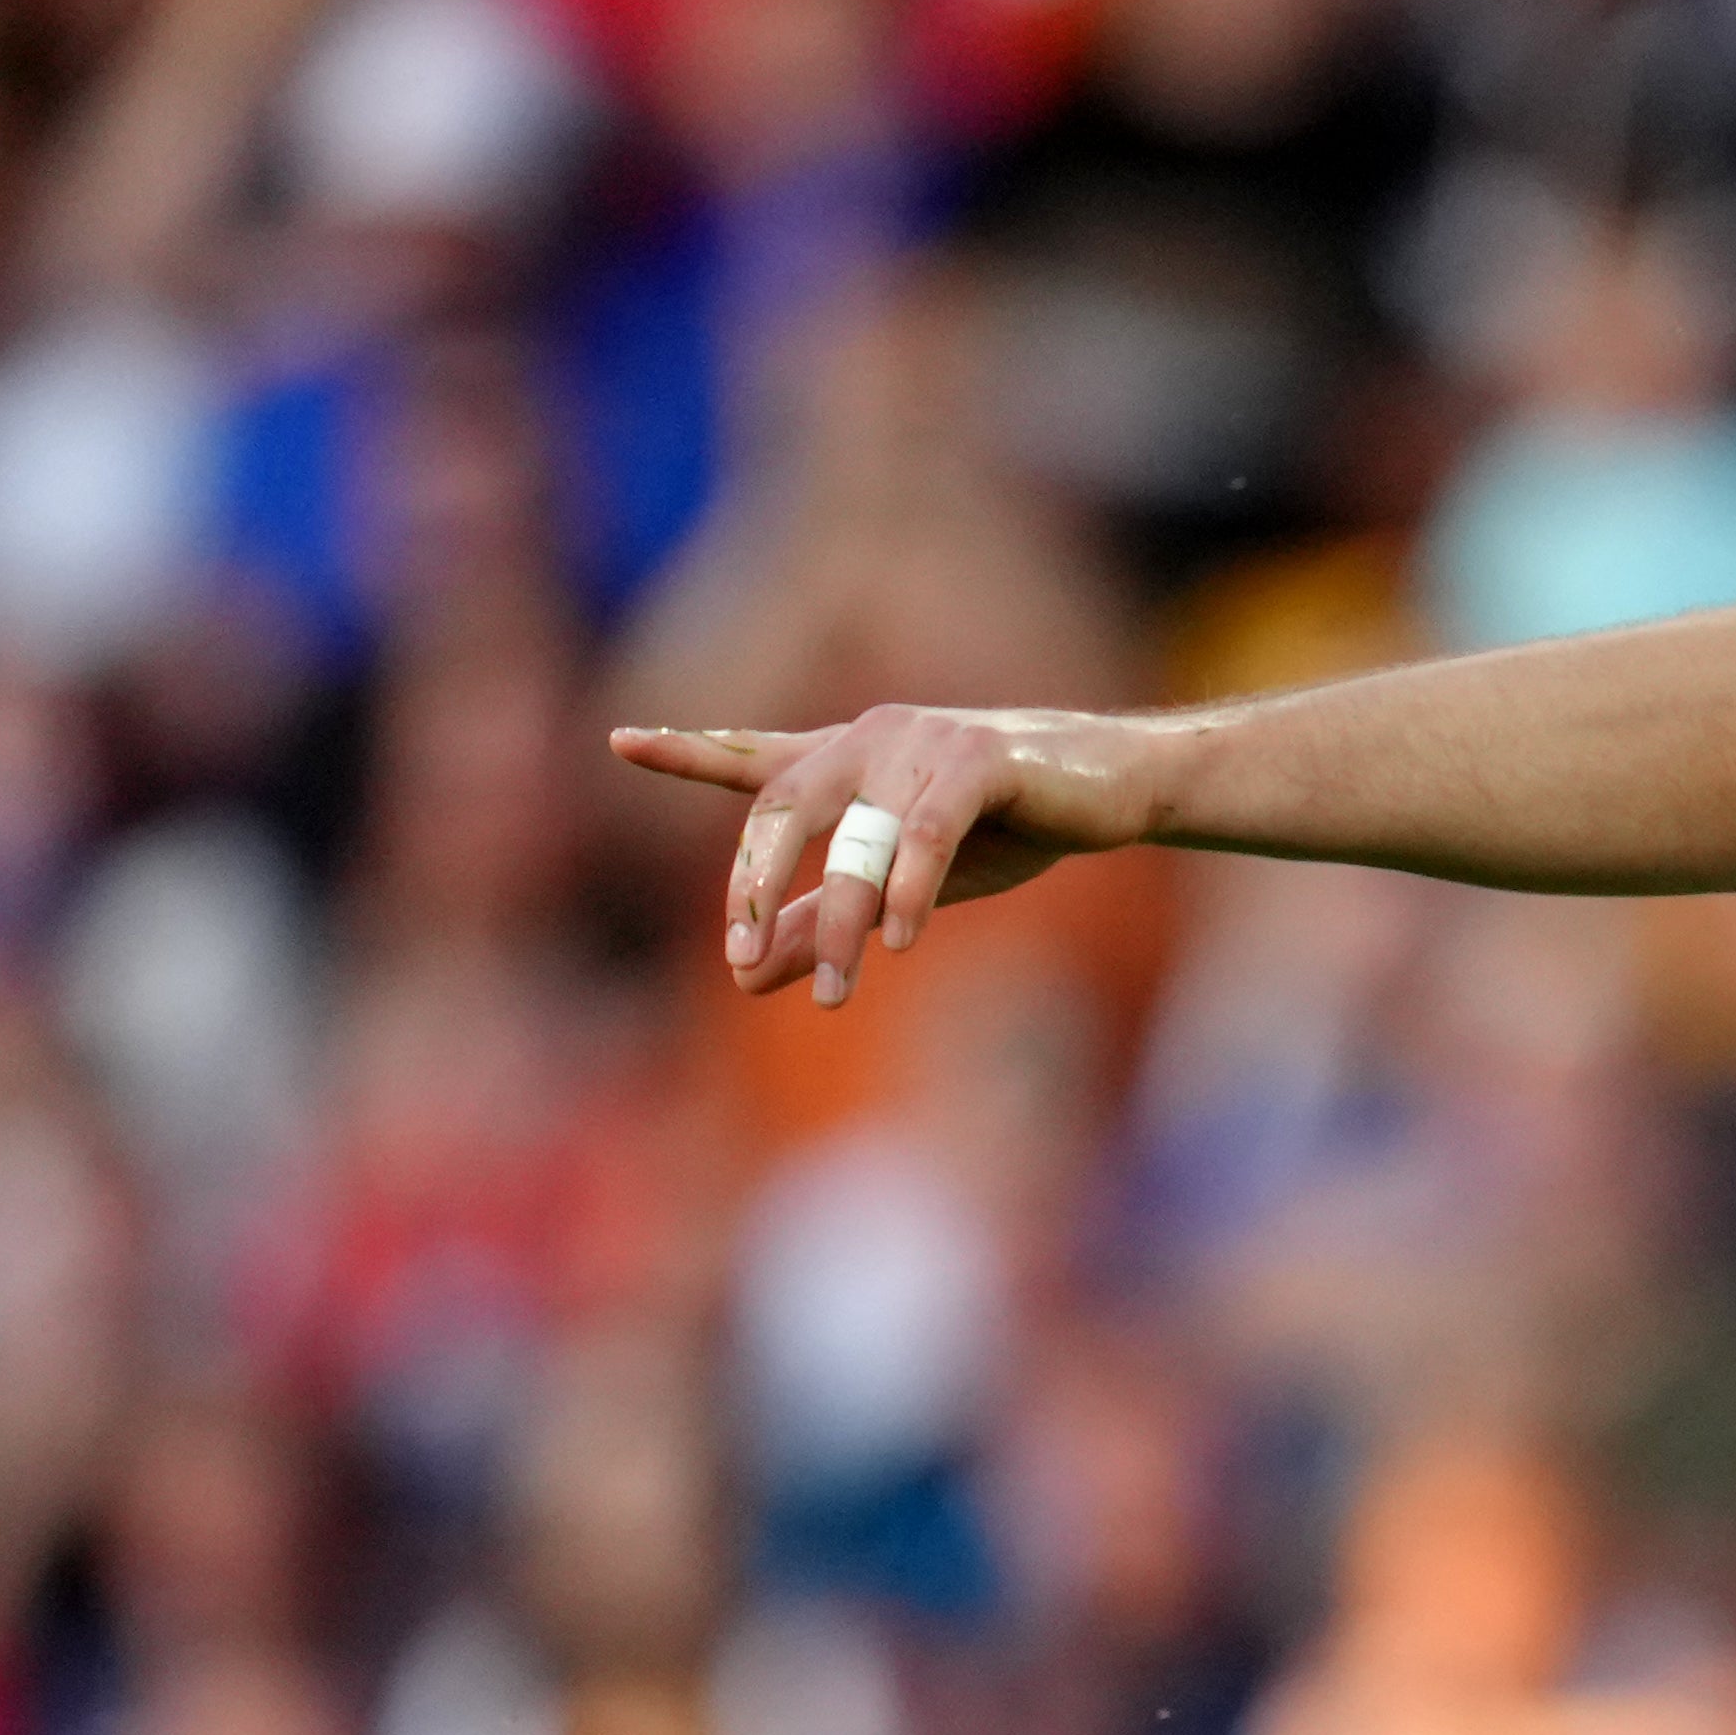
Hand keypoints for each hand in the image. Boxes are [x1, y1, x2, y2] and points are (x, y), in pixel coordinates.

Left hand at [611, 704, 1159, 1005]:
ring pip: (856, 841)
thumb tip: (743, 976)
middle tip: (743, 959)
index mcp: (845, 760)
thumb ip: (820, 922)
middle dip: (758, 888)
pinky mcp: (981, 759)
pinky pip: (926, 833)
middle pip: (781, 807)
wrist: (1114, 788)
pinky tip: (899, 942)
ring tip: (839, 995)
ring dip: (841, 923)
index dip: (688, 753)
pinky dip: (909, 891)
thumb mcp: (900, 887)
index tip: (621, 741)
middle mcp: (869, 739)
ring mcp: (923, 743)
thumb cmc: (1006, 829)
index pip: (752, 757)